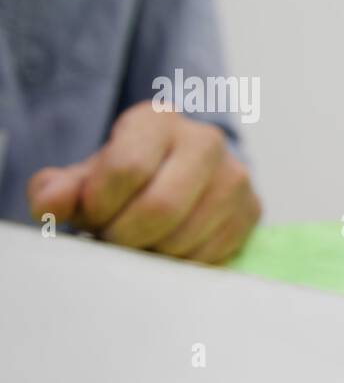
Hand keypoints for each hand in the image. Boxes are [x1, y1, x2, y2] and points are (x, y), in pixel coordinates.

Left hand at [27, 101, 260, 263]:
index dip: (101, 205)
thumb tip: (52, 205)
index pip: (127, 168)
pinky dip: (181, 262)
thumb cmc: (129, 175)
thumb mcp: (87, 176)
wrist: (180, 174)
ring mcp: (235, 176)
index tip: (92, 216)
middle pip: (162, 207)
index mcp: (158, 120)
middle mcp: (205, 141)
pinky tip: (168, 248)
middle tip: (115, 239)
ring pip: (188, 236)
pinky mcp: (252, 209)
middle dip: (127, 235)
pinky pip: (212, 253)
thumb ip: (59, 189)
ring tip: (141, 242)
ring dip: (154, 253)